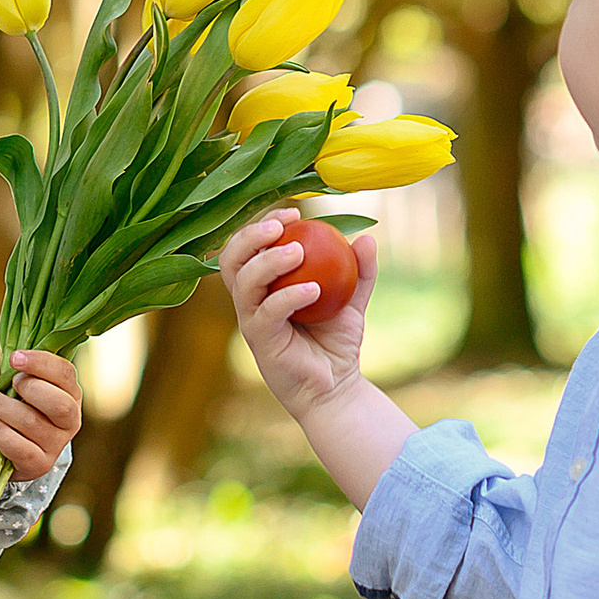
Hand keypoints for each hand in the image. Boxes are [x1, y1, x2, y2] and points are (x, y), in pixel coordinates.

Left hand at [0, 345, 81, 479]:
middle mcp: (70, 419)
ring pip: (33, 424)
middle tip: (7, 383)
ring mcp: (56, 445)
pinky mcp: (40, 465)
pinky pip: (23, 450)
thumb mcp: (4, 380)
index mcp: (68, 392)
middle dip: (28, 388)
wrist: (10, 447)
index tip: (15, 358)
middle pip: (58, 403)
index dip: (41, 363)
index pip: (65, 373)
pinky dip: (2, 435)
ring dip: (2, 406)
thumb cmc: (13, 404)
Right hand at [218, 207, 376, 418]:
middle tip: (282, 224)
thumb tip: (368, 238)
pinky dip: (288, 296)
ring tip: (298, 251)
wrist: (336, 387)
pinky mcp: (261, 342)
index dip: (262, 224)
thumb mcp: (352, 301)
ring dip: (268, 261)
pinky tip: (313, 289)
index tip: (293, 212)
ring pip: (243, 283)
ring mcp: (252, 322)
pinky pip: (267, 313)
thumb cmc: (336, 342)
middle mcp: (250, 301)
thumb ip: (360, 271)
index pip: (248, 247)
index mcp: (263, 286)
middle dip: (250, 235)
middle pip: (230, 259)